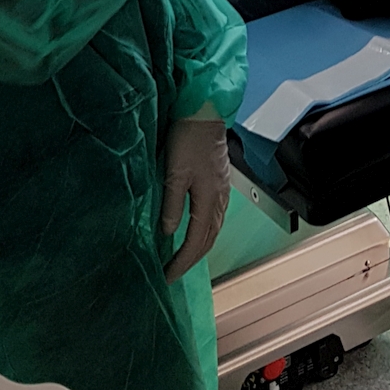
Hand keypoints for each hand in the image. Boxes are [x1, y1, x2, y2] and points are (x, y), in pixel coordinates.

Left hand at [161, 111, 230, 282]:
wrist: (205, 112)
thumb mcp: (174, 172)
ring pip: (213, 230)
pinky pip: (214, 218)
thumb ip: (173, 204)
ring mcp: (223, 192)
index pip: (196, 242)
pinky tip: (194, 232)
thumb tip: (169, 233)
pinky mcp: (220, 183)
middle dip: (191, 260)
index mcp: (210, 200)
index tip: (167, 276)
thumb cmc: (188, 138)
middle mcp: (220, 200)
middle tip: (172, 273)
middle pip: (208, 240)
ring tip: (181, 258)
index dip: (182, 262)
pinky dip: (204, 232)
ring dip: (198, 248)